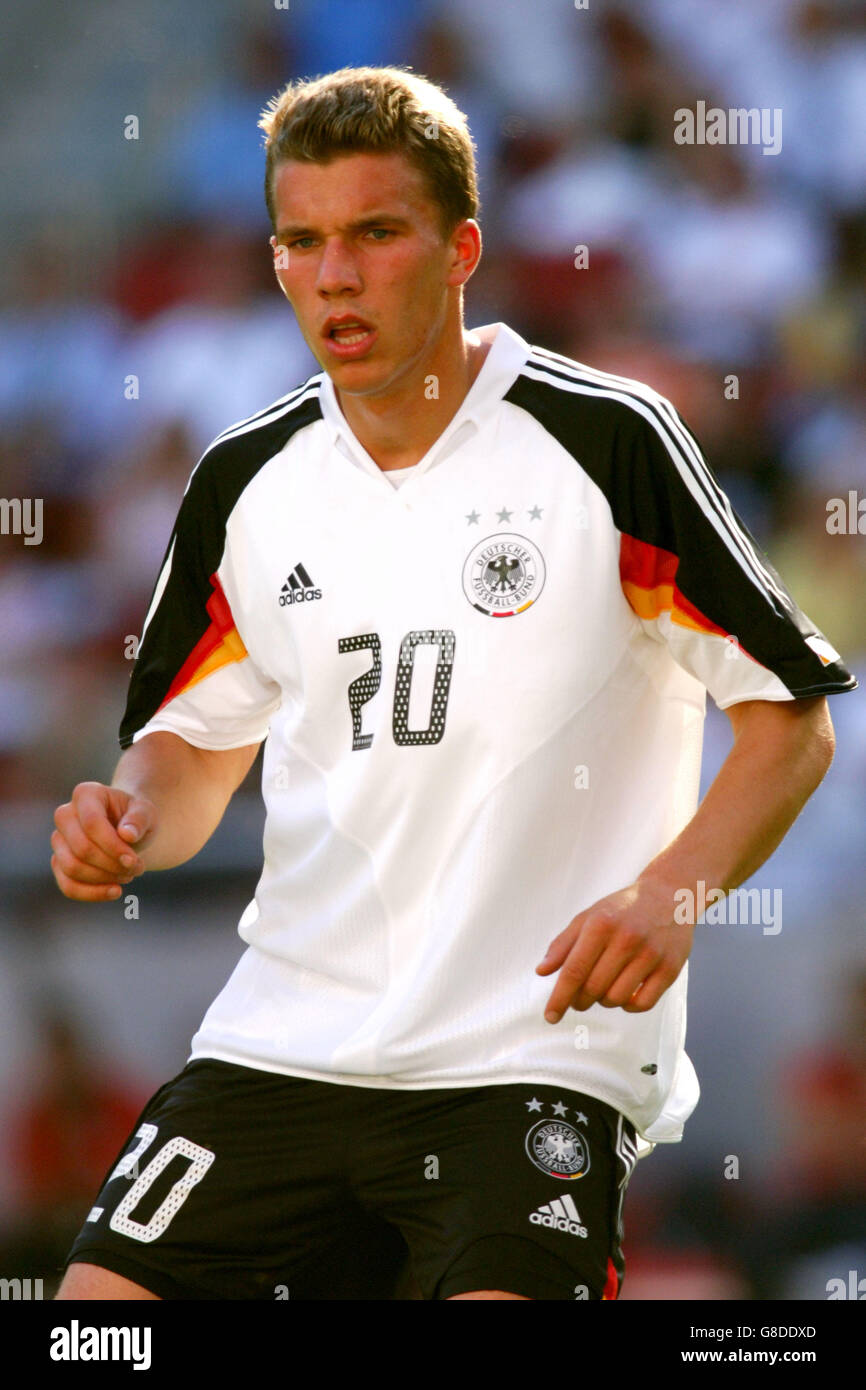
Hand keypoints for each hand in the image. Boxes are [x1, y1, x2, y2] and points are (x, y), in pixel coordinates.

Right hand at [51, 782, 156, 901]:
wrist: (128, 829)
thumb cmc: (135, 817)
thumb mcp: (146, 813)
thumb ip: (139, 820)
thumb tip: (127, 834)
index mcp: (86, 794)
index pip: (91, 823)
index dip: (113, 846)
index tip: (134, 861)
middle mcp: (65, 814)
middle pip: (80, 848)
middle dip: (111, 864)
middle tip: (137, 868)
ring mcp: (58, 839)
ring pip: (72, 868)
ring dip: (104, 879)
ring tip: (129, 875)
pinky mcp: (59, 863)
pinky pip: (67, 885)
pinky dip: (92, 893)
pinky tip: (115, 891)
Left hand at [535, 878, 694, 1018]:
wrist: (670, 896)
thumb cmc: (621, 910)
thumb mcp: (588, 917)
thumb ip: (563, 944)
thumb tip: (541, 971)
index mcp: (601, 925)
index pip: (574, 971)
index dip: (559, 998)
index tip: (550, 1016)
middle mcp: (626, 939)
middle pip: (593, 989)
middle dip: (579, 1001)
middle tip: (579, 998)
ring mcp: (651, 955)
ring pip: (616, 999)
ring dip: (603, 1002)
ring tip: (603, 989)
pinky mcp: (671, 968)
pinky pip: (643, 1004)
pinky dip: (629, 1006)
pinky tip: (625, 994)